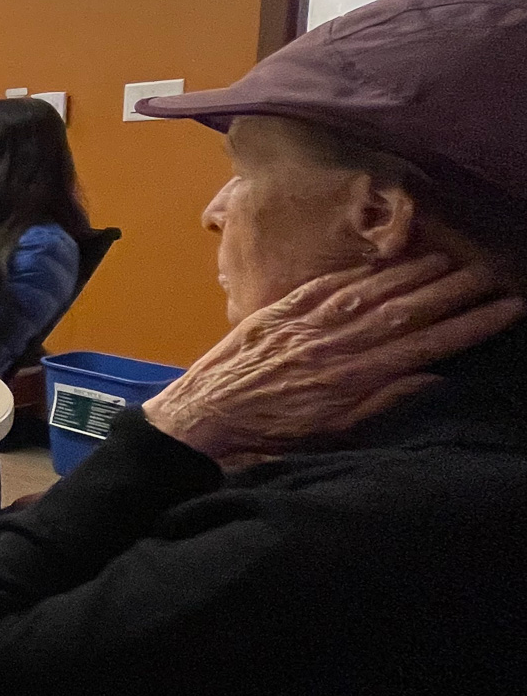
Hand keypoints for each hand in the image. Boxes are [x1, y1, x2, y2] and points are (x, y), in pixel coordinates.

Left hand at [143, 254, 524, 466]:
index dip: (469, 326)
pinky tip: (390, 262)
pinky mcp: (278, 311)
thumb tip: (433, 378)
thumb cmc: (265, 435)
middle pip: (406, 311)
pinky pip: (329, 285)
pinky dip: (365, 271)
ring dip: (416, 273)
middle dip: (454, 291)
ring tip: (454, 260)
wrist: (199, 419)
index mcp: (349, 380)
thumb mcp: (328, 434)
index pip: (424, 346)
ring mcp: (304, 325)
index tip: (506, 309)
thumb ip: (381, 403)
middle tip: (493, 273)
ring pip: (373, 292)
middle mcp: (332, 346)